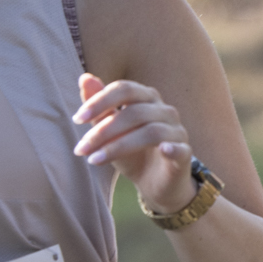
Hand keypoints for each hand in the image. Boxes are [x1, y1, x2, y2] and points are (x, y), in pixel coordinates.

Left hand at [72, 74, 195, 213]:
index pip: (124, 89)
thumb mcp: (110, 131)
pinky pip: (179, 148)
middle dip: (104, 129)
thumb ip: (99, 107)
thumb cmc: (131, 152)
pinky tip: (162, 150)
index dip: (100, 101)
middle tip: (81, 148)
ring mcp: (177, 131)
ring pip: (150, 132)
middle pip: (135, 111)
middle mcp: (164, 110)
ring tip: (95, 160)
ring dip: (118, 146)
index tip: (78, 118)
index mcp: (146, 98)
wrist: (153, 183)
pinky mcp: (185, 154)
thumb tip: (84, 78)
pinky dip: (171, 148)